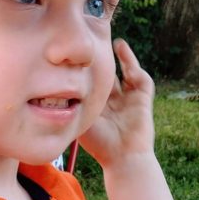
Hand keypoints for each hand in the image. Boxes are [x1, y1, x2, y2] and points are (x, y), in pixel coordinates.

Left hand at [79, 39, 154, 167]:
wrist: (123, 158)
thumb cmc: (99, 144)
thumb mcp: (80, 120)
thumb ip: (73, 104)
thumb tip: (55, 85)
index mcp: (98, 110)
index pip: (93, 85)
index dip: (87, 71)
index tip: (77, 56)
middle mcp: (114, 104)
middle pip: (110, 77)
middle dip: (104, 62)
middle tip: (95, 43)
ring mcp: (129, 101)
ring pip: (127, 73)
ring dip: (122, 57)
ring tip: (113, 42)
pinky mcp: (143, 99)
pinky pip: (140, 78)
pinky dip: (132, 63)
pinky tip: (122, 51)